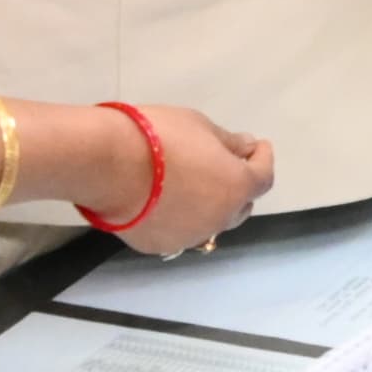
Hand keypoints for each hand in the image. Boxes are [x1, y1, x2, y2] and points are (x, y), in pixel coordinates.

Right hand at [113, 106, 274, 256]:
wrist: (107, 164)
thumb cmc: (159, 137)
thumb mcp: (200, 127)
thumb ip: (228, 142)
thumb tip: (246, 148)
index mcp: (236, 187)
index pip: (263, 177)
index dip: (262, 159)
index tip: (256, 147)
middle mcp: (219, 219)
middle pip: (239, 206)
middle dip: (238, 186)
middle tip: (225, 166)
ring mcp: (189, 237)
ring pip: (209, 222)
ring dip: (209, 205)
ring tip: (191, 185)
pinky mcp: (159, 245)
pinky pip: (178, 231)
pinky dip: (180, 217)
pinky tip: (164, 202)